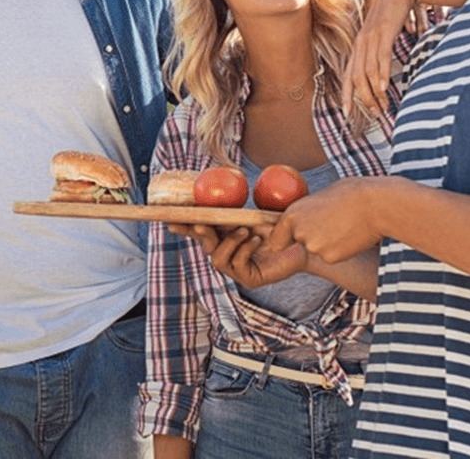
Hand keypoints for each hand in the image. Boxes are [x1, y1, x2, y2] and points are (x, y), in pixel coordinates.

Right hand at [170, 224, 306, 287]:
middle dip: (200, 234)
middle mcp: (225, 254)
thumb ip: (234, 212)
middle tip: (200, 224)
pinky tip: (257, 241)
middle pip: (202, 244)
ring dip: (229, 241)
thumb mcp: (253, 216)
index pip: (198, 232)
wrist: (301, 246)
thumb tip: (220, 189)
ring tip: (244, 230)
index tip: (168, 220)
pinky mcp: (248, 279)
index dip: (183, 227)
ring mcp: (235, 269)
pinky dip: (245, 249)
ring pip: (216, 257)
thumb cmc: (278, 229)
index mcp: (223, 237)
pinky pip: (236, 263)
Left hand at [267, 177, 381, 263]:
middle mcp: (298, 232)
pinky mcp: (330, 257)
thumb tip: (299, 219)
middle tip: (331, 226)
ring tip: (344, 228)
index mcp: (292, 214)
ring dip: (327, 244)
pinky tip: (350, 237)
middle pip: (300, 243)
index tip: (293, 239)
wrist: (374, 205)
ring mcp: (313, 246)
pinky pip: (331, 257)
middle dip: (312, 238)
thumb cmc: (350, 195)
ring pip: (317, 250)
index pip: (277, 238)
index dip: (286, 239)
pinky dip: (340, 251)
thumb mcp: (318, 198)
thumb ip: (305, 212)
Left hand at [345, 0, 411, 116]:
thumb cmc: (389, 15)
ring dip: (374, 91)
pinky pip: (381, 57)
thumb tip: (378, 72)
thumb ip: (375, 52)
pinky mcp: (384, 33)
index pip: (348, 75)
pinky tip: (384, 87)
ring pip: (368, 71)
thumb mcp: (378, 35)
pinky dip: (382, 73)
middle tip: (374, 115)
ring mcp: (371, 38)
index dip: (346, 94)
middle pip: (356, 77)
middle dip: (363, 99)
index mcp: (357, 46)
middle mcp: (360, 44)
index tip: (347, 112)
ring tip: (382, 107)